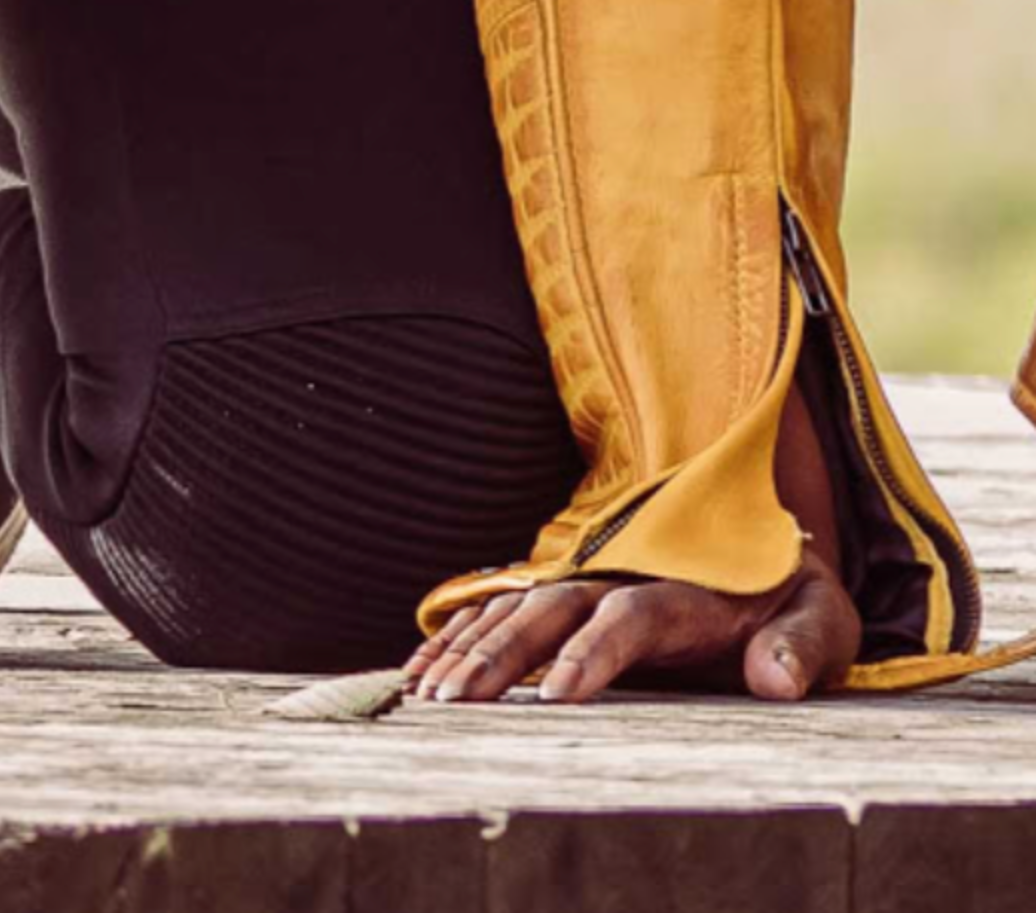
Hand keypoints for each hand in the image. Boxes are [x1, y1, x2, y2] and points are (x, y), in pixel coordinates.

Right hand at [403, 552, 860, 703]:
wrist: (762, 546)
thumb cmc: (794, 597)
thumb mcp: (825, 617)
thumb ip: (803, 645)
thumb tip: (774, 679)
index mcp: (681, 589)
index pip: (627, 617)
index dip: (590, 654)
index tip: (553, 696)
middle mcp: (620, 577)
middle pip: (549, 612)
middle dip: (500, 656)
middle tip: (457, 703)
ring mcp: (586, 581)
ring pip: (514, 609)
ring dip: (468, 648)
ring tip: (428, 694)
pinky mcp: (566, 593)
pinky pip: (501, 607)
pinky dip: (459, 632)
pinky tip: (422, 666)